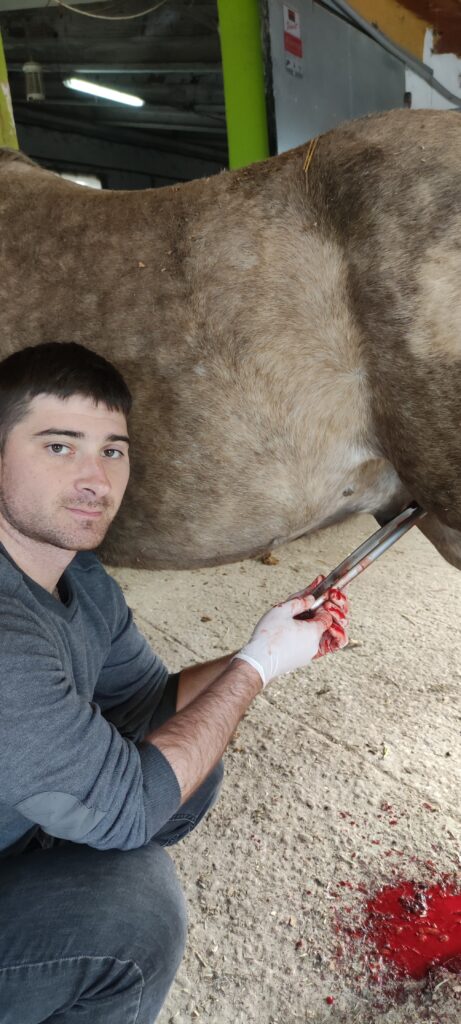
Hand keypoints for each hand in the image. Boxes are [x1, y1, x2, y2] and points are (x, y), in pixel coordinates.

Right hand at [234, 577, 348, 687]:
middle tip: (293, 615)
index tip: (308, 606)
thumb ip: (300, 602)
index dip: (318, 609)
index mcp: (313, 631)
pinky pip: (302, 647)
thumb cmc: (268, 636)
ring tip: (285, 627)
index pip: (326, 617)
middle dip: (307, 619)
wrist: (259, 661)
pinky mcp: (299, 662)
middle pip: (317, 627)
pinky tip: (283, 638)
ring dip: (301, 630)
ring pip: (309, 637)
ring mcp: (307, 655)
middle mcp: (314, 645)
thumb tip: (310, 599)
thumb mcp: (282, 610)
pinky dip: (297, 641)